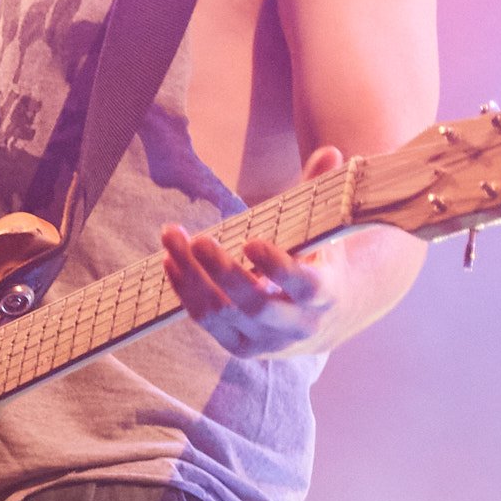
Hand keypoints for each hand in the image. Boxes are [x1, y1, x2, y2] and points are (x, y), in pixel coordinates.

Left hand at [160, 149, 346, 356]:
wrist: (326, 317)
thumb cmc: (320, 262)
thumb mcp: (326, 232)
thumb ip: (323, 195)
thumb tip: (330, 153)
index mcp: (325, 296)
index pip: (303, 286)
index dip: (277, 267)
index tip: (251, 242)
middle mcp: (296, 326)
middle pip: (256, 306)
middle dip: (224, 273)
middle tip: (200, 239)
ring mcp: (265, 342)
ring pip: (222, 315)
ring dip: (192, 277)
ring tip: (172, 239)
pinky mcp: (239, 347)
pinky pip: (206, 322)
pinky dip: (185, 291)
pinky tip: (171, 261)